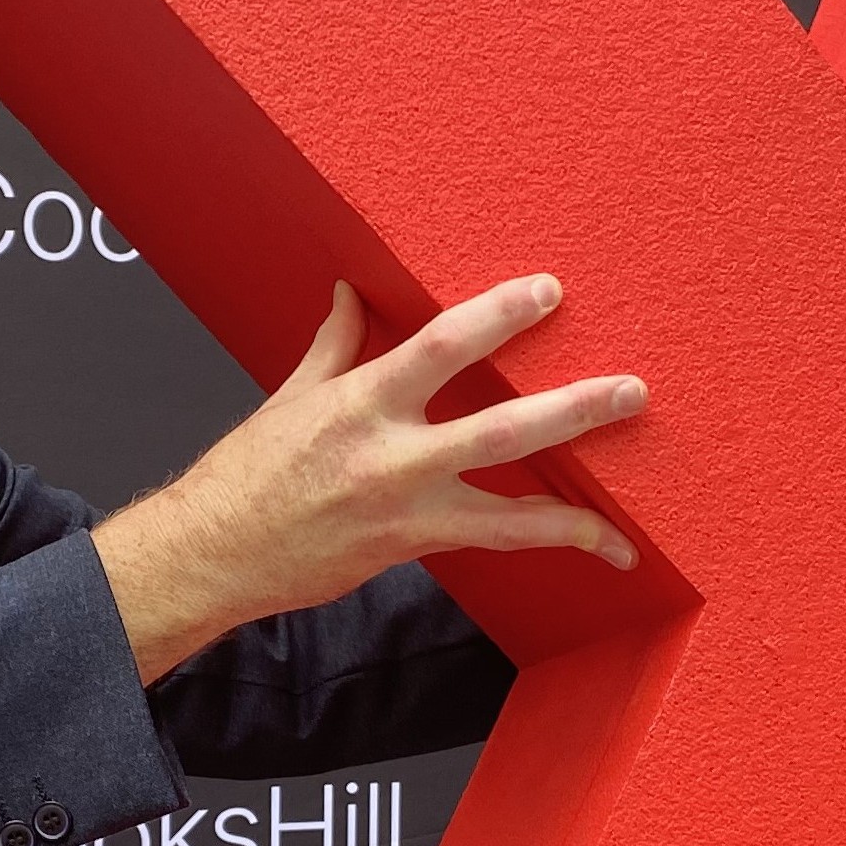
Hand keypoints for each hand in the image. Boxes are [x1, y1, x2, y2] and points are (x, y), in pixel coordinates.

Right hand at [93, 275, 646, 682]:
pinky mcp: (409, 548)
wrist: (213, 553)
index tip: (547, 292)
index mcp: (360, 402)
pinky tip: (594, 544)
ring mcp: (406, 509)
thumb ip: (336, 344)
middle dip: (573, 410)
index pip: (444, 344)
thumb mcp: (291, 396)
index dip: (500, 315)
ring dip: (577, 510)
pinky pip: (493, 542)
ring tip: (628, 519)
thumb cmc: (245, 476)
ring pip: (510, 510)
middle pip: (502, 429)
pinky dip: (546, 538)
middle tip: (631, 391)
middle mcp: (391, 456)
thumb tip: (350, 294)